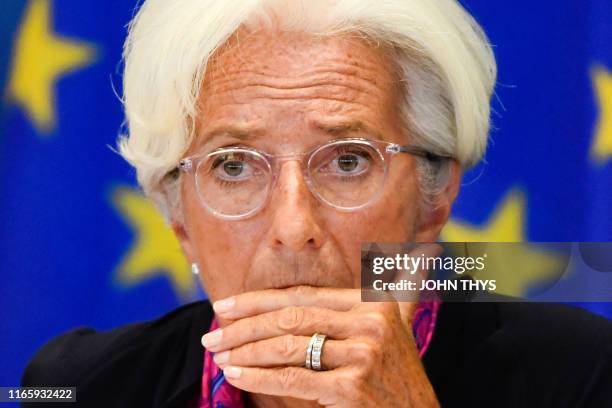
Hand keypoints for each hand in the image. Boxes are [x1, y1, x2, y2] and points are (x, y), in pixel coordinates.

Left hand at [202, 286, 439, 406]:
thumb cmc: (397, 376)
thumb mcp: (401, 326)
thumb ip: (404, 287)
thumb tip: (425, 251)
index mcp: (374, 302)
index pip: (303, 296)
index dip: (259, 300)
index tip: (225, 305)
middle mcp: (372, 322)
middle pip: (291, 317)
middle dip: (243, 325)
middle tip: (211, 334)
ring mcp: (364, 353)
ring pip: (287, 345)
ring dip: (245, 350)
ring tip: (219, 355)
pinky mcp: (351, 386)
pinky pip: (292, 377)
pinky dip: (258, 375)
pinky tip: (236, 374)